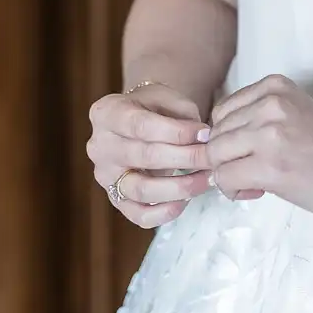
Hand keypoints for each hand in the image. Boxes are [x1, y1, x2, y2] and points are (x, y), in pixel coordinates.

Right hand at [87, 82, 214, 227]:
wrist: (140, 121)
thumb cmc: (155, 107)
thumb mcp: (167, 97)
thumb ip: (182, 115)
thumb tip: (203, 139)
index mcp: (107, 113)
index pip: (141, 125)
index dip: (176, 132)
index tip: (205, 134)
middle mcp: (99, 146)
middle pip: (144, 156)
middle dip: (185, 158)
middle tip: (212, 158)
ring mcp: (105, 176)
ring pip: (141, 190)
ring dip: (180, 187)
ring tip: (207, 179)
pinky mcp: (115, 199)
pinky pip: (139, 215)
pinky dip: (164, 213)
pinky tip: (186, 201)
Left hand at [207, 74, 312, 220]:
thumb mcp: (295, 114)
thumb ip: (258, 118)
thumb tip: (209, 142)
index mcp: (275, 87)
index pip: (222, 113)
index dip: (230, 139)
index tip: (253, 154)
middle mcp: (270, 104)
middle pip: (215, 135)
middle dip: (227, 159)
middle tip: (255, 173)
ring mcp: (269, 133)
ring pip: (215, 156)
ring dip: (229, 175)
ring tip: (257, 182)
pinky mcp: (270, 166)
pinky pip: (224, 179)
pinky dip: (233, 191)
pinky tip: (259, 191)